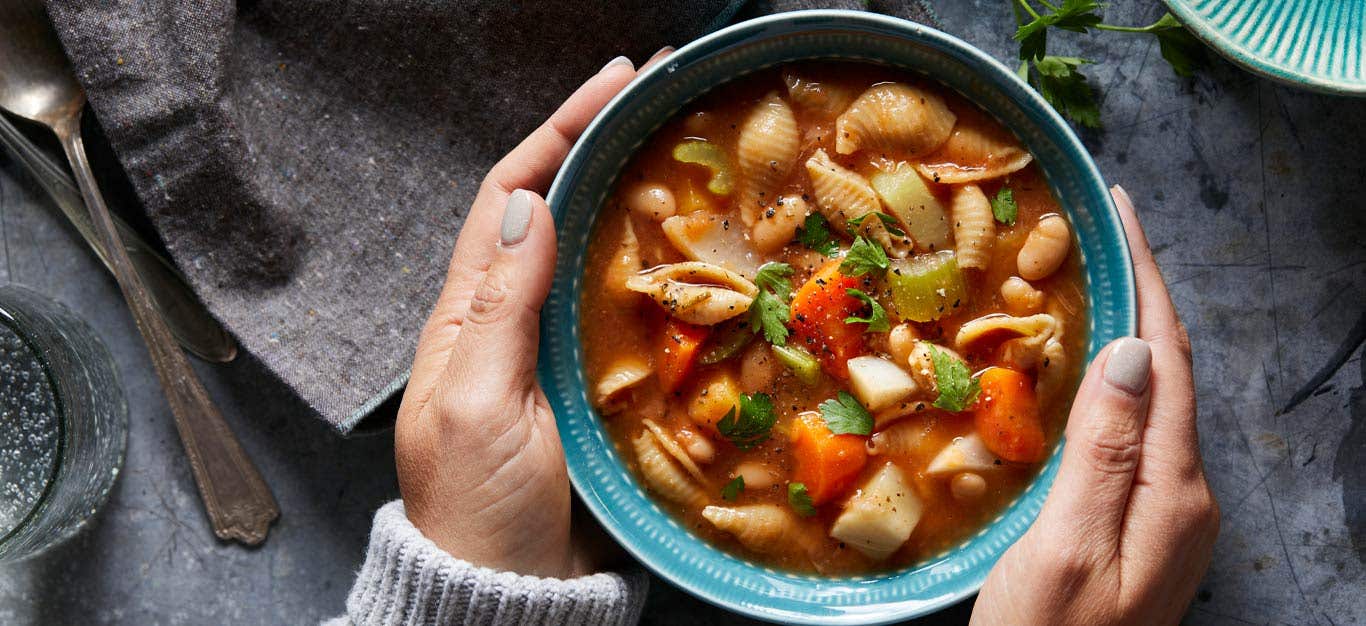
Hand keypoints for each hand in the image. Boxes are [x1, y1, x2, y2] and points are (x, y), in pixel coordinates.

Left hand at [393, 49, 671, 578]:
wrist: (506, 595)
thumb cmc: (477, 509)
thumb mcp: (480, 402)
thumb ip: (502, 307)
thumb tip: (525, 203)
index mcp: (469, 316)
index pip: (510, 197)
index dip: (558, 133)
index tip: (612, 84)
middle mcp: (510, 322)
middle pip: (554, 213)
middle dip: (601, 151)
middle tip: (662, 106)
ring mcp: (554, 356)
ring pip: (594, 261)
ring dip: (634, 206)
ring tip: (686, 166)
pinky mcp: (594, 393)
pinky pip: (627, 320)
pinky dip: (658, 280)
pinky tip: (696, 265)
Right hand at [971, 186, 1219, 624]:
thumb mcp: (1064, 548)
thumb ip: (1103, 451)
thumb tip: (1133, 350)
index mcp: (1174, 492)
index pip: (1169, 358)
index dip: (1146, 277)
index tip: (1119, 209)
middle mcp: (1184, 497)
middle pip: (1169, 372)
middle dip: (1139, 293)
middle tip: (1095, 232)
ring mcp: (1164, 517)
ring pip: (1151, 402)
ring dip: (1125, 335)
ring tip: (1085, 282)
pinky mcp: (1138, 531)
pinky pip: (1132, 435)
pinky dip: (1110, 386)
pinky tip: (1078, 376)